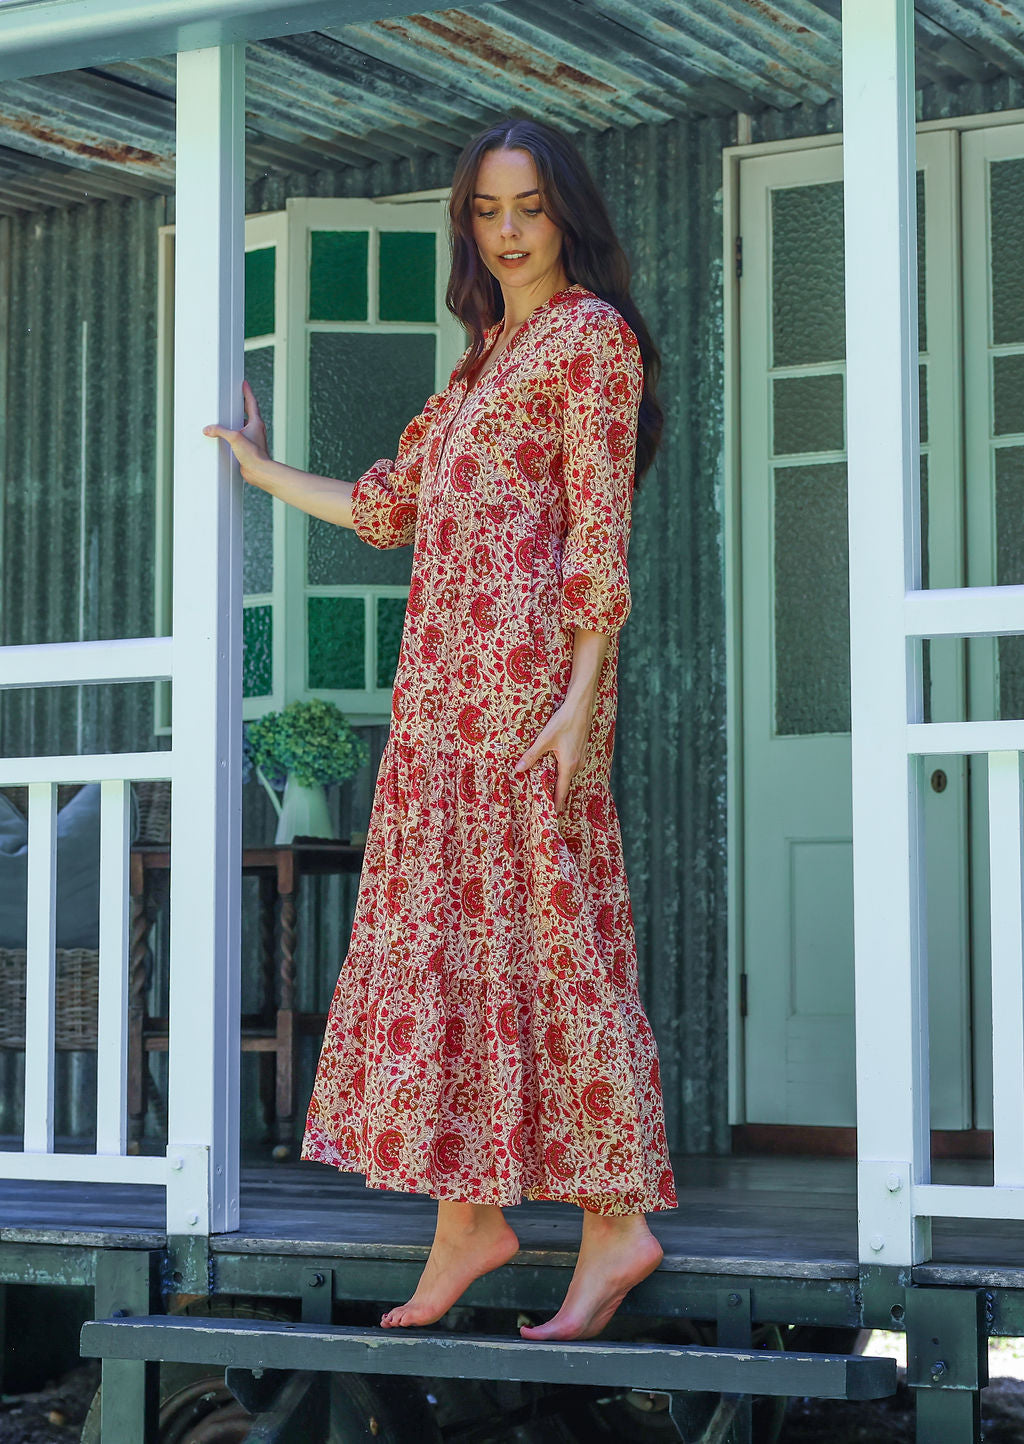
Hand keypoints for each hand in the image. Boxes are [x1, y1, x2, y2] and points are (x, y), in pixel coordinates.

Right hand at [202, 379, 269, 481]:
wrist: (259, 471)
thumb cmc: (253, 454)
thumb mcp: (234, 438)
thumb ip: (220, 431)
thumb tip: (208, 429)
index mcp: (256, 423)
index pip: (251, 402)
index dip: (247, 392)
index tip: (244, 383)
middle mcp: (256, 429)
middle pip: (248, 412)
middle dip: (241, 404)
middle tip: (235, 397)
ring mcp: (253, 439)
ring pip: (244, 425)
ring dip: (236, 420)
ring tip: (227, 416)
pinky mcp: (249, 448)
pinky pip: (240, 437)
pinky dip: (233, 434)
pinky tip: (226, 436)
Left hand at [513, 695, 594, 812]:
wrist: (580, 706)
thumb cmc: (563, 722)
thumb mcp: (544, 739)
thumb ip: (532, 756)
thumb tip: (518, 769)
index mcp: (569, 765)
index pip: (562, 790)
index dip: (557, 803)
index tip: (554, 814)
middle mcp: (578, 764)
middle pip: (566, 784)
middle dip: (558, 794)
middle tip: (549, 805)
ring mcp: (582, 757)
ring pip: (569, 774)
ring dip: (561, 782)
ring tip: (552, 789)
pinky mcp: (582, 749)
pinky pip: (573, 766)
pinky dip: (565, 771)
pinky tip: (558, 768)